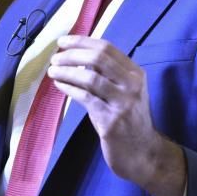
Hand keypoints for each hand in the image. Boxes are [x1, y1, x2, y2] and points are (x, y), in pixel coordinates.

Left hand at [47, 35, 185, 195]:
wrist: (144, 154)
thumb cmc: (129, 121)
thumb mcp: (124, 92)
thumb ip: (106, 75)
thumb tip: (77, 57)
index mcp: (136, 73)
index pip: (106, 47)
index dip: (81, 42)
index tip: (62, 41)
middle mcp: (133, 85)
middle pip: (98, 59)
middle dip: (72, 55)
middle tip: (55, 57)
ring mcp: (123, 103)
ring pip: (90, 78)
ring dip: (67, 72)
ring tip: (52, 71)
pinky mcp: (111, 121)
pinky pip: (85, 98)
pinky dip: (69, 88)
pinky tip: (59, 85)